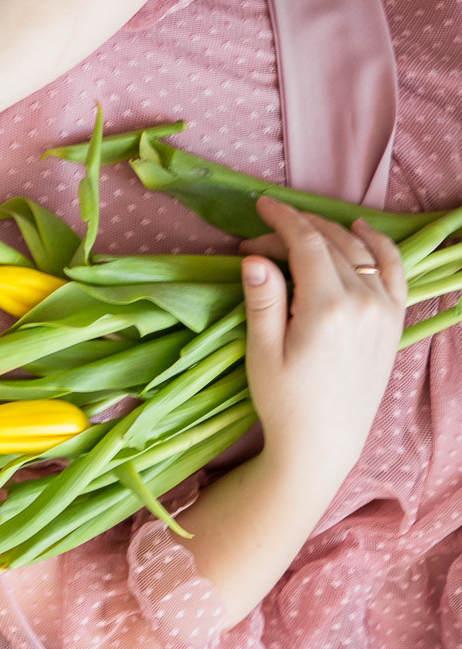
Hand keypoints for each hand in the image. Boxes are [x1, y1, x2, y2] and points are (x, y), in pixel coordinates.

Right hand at [241, 198, 406, 475]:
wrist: (324, 442)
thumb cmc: (284, 402)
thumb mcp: (262, 354)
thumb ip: (263, 301)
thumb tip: (255, 258)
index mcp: (327, 308)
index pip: (307, 244)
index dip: (283, 220)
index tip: (261, 206)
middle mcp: (364, 302)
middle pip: (330, 244)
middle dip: (294, 231)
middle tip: (258, 239)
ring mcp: (385, 310)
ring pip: (360, 251)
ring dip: (330, 232)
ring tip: (301, 229)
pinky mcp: (393, 321)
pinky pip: (394, 268)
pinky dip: (379, 244)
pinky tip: (360, 231)